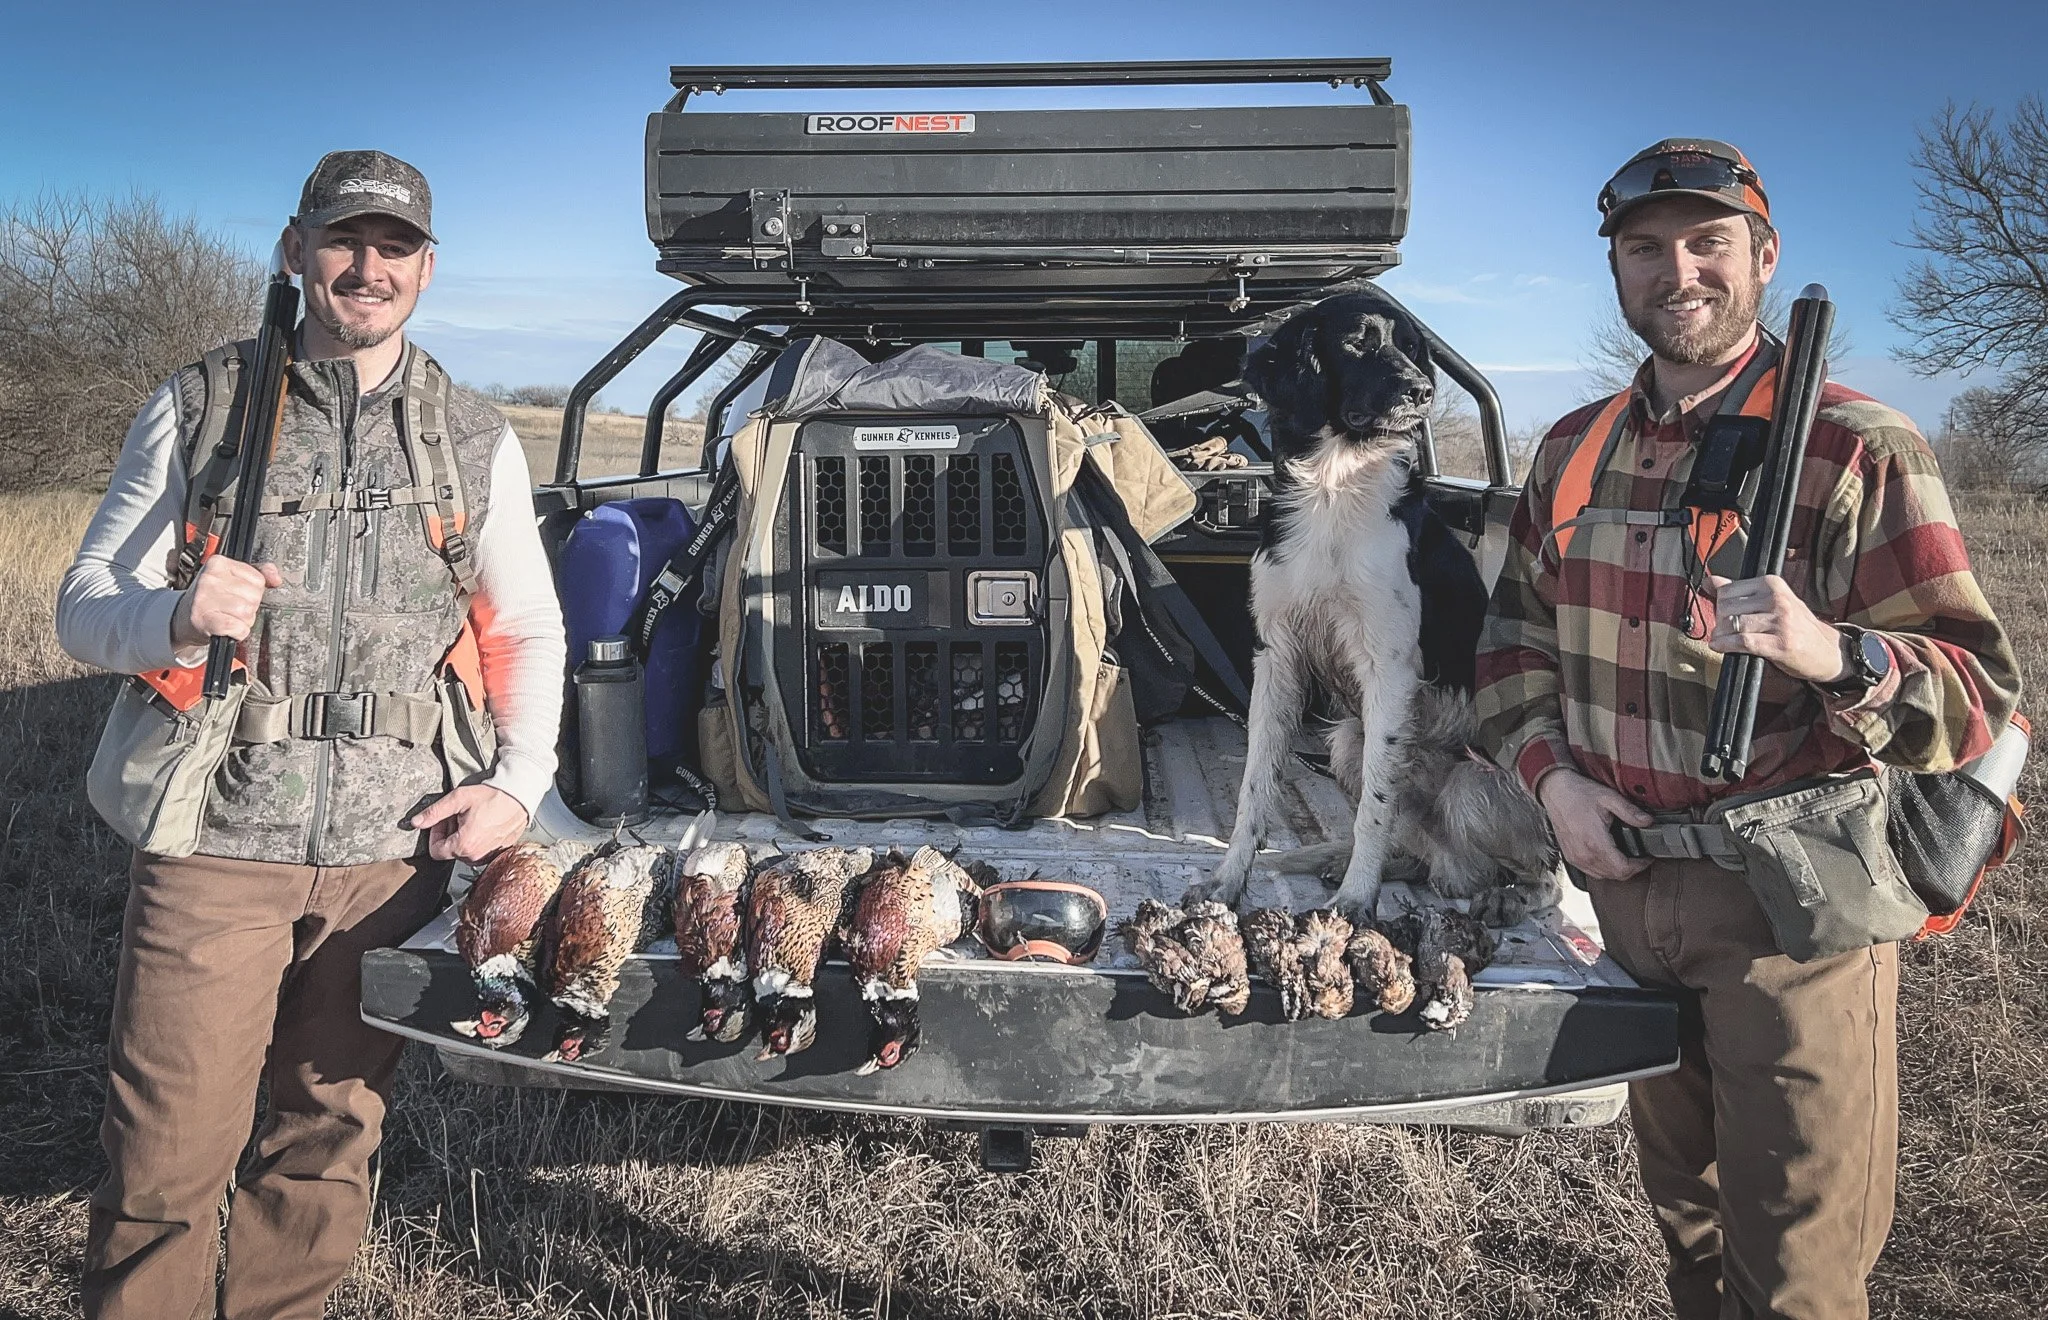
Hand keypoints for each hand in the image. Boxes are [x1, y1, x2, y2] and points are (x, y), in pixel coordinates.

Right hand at [171, 556, 283, 647]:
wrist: (183, 618)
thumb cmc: (212, 598)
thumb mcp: (232, 579)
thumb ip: (258, 574)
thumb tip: (276, 579)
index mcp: (218, 563)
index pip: (258, 579)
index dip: (253, 592)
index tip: (237, 594)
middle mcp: (210, 578)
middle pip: (254, 597)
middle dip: (249, 607)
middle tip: (231, 609)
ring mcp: (205, 598)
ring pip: (247, 613)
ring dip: (243, 621)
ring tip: (228, 618)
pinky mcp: (204, 619)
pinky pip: (237, 628)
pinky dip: (238, 632)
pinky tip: (227, 629)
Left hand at [410, 785, 528, 863]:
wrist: (520, 796)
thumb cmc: (492, 796)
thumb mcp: (458, 799)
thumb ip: (434, 813)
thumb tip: (416, 822)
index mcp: (464, 845)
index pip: (435, 852)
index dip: (435, 834)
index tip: (443, 821)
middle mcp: (476, 856)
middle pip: (451, 852)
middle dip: (450, 834)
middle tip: (458, 816)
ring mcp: (490, 855)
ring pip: (465, 852)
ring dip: (464, 837)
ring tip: (473, 819)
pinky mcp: (499, 852)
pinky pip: (481, 851)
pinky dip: (478, 839)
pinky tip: (484, 823)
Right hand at [1537, 769, 1653, 881]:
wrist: (1555, 791)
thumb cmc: (1577, 794)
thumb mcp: (1609, 798)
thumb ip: (1630, 811)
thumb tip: (1648, 821)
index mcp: (1595, 842)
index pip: (1623, 869)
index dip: (1640, 866)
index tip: (1647, 857)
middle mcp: (1584, 854)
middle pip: (1615, 875)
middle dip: (1631, 869)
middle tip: (1640, 857)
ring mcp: (1575, 858)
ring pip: (1603, 876)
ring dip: (1617, 870)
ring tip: (1626, 857)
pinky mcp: (1570, 857)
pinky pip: (1591, 872)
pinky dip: (1603, 869)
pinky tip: (1608, 856)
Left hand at [1707, 574, 1848, 683]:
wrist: (1827, 650)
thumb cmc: (1797, 625)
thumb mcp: (1772, 601)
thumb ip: (1741, 591)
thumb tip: (1711, 581)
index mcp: (1773, 584)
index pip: (1729, 589)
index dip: (1718, 603)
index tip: (1718, 613)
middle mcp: (1777, 599)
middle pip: (1727, 607)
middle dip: (1718, 620)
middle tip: (1721, 629)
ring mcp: (1779, 621)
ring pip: (1733, 624)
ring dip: (1721, 634)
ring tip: (1722, 639)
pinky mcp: (1779, 643)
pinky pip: (1742, 641)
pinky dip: (1726, 645)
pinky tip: (1720, 646)